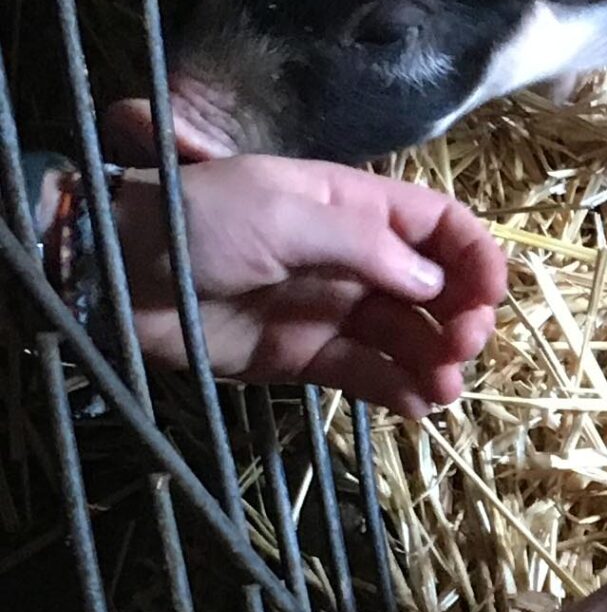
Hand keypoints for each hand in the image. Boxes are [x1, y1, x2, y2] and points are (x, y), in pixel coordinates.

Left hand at [114, 157, 506, 414]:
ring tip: (443, 387)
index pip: (440, 226)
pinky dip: (399, 390)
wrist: (111, 275)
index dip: (475, 258)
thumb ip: (366, 246)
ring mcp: (331, 309)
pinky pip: (367, 373)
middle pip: (436, 289)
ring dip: (436, 361)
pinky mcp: (305, 356)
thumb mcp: (284, 213)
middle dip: (461, 317)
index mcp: (354, 207)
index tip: (490, 297)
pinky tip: (417, 404)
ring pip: (407, 337)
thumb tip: (435, 286)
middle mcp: (355, 258)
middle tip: (461, 347)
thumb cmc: (197, 224)